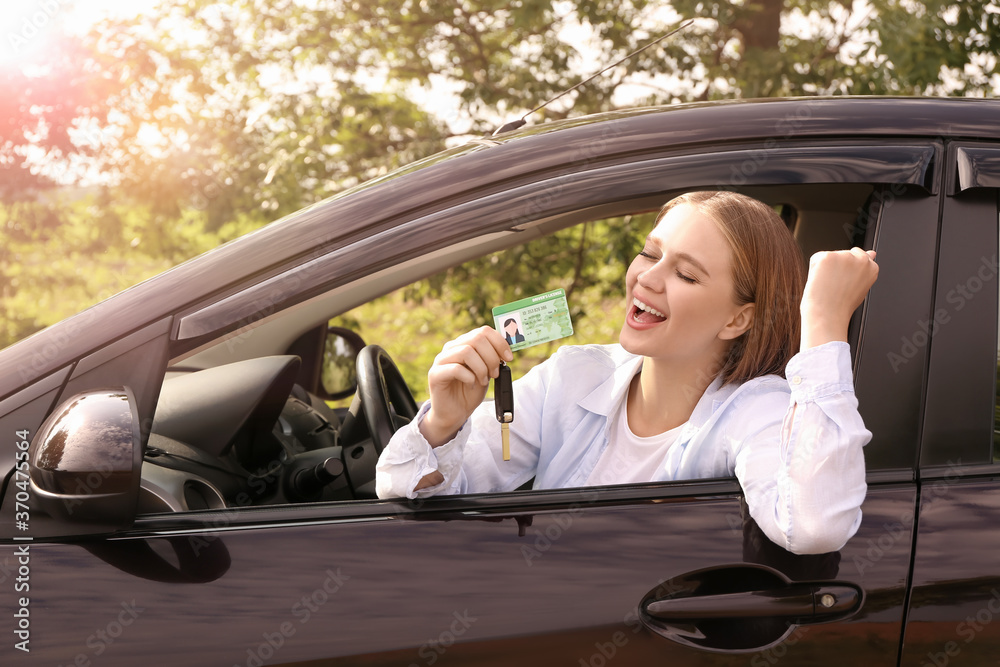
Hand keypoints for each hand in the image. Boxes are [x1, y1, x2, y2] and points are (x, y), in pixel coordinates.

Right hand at [420, 326, 512, 446]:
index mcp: (464, 343)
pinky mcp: (435, 374)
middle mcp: (451, 348)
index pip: (483, 331)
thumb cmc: (470, 391)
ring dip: (481, 368)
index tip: (509, 357)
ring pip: (466, 352)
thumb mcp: (487, 372)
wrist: (455, 412)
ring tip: (483, 381)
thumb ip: (493, 358)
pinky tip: (471, 385)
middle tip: (495, 373)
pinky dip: (469, 378)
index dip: (499, 342)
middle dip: (492, 357)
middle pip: (476, 338)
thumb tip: (507, 349)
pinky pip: (456, 369)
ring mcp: (441, 360)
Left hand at [800, 248, 878, 348]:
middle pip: (842, 254)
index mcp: (872, 267)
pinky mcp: (827, 257)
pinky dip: (814, 270)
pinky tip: (820, 281)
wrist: (827, 315)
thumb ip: (864, 270)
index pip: (857, 257)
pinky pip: (816, 259)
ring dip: (824, 269)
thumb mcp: (859, 286)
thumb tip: (872, 253)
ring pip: (829, 257)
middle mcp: (861, 259)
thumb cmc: (841, 306)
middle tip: (835, 286)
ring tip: (828, 285)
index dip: (846, 271)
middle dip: (836, 267)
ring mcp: (844, 256)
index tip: (844, 283)